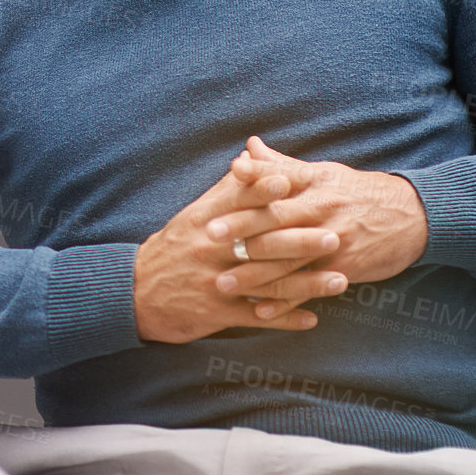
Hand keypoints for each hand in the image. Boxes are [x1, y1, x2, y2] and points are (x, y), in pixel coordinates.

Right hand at [134, 152, 349, 343]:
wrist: (134, 293)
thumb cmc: (172, 249)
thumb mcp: (193, 216)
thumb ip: (225, 190)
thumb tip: (249, 156)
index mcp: (204, 221)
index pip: (237, 202)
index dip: (264, 191)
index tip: (292, 182)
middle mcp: (210, 250)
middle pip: (258, 243)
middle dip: (299, 240)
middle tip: (336, 234)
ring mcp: (214, 282)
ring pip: (265, 282)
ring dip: (305, 283)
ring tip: (341, 280)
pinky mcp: (215, 313)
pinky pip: (255, 317)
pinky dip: (285, 318)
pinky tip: (313, 318)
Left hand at [203, 136, 429, 318]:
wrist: (414, 216)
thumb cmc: (359, 192)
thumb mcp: (322, 173)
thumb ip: (280, 165)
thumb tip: (247, 147)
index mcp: (312, 183)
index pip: (275, 181)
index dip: (248, 184)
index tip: (223, 185)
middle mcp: (320, 210)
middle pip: (275, 219)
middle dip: (241, 229)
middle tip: (208, 238)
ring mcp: (332, 241)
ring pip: (287, 258)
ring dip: (254, 272)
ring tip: (224, 282)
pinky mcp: (344, 268)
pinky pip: (309, 287)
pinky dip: (286, 301)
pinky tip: (261, 311)